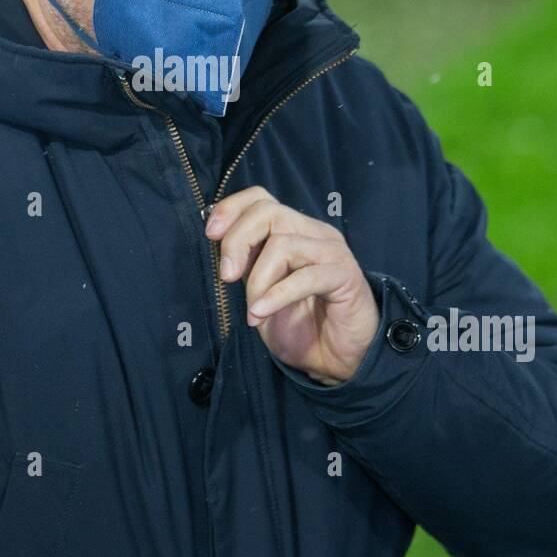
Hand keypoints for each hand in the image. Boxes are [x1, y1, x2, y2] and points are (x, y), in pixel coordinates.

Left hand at [204, 186, 378, 385]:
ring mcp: (332, 252)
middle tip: (227, 277)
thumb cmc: (299, 323)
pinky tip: (261, 314)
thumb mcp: (261, 290)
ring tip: (254, 312)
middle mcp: (314, 233)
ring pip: (282, 244)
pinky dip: (276, 295)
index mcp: (293, 230)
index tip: (210, 235)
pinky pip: (306, 277)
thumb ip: (246, 263)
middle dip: (237, 242)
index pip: (261, 198)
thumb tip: (217, 240)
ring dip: (258, 282)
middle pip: (268, 212)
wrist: (335, 359)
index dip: (231, 209)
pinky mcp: (346, 277)